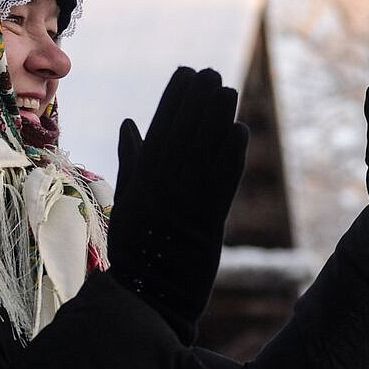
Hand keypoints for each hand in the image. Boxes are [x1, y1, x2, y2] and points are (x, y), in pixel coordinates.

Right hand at [108, 66, 249, 342]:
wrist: (149, 294)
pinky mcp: (210, 221)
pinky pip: (224, 181)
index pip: (160, 127)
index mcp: (141, 178)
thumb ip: (132, 159)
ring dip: (219, 118)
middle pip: (186, 133)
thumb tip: (131, 123)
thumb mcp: (127, 199)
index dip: (174, 98)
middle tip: (213, 74)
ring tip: (229, 91)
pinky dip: (232, 154)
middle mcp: (164, 186)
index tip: (186, 73)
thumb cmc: (136, 245)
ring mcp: (188, 202)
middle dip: (200, 100)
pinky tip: (240, 130)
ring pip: (206, 151)